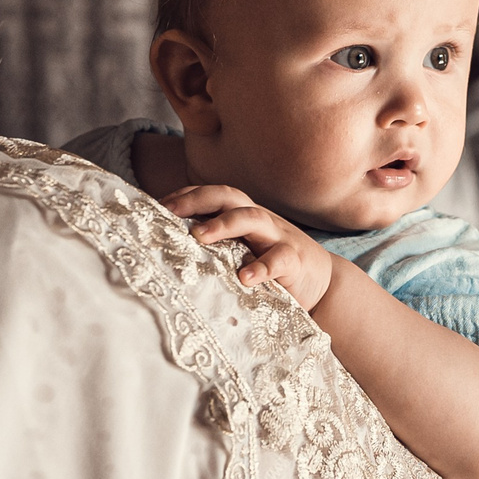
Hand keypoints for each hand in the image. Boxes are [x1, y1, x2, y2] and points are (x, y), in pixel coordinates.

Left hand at [162, 184, 335, 311]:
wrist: (322, 283)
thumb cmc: (270, 265)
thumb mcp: (242, 251)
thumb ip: (216, 247)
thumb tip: (170, 251)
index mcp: (243, 215)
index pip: (212, 195)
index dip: (185, 196)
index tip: (156, 205)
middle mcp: (259, 219)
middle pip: (229, 196)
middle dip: (198, 199)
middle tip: (170, 211)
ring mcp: (278, 236)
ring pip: (252, 218)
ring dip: (224, 224)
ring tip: (200, 236)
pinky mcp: (294, 260)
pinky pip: (278, 259)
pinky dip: (261, 266)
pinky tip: (245, 277)